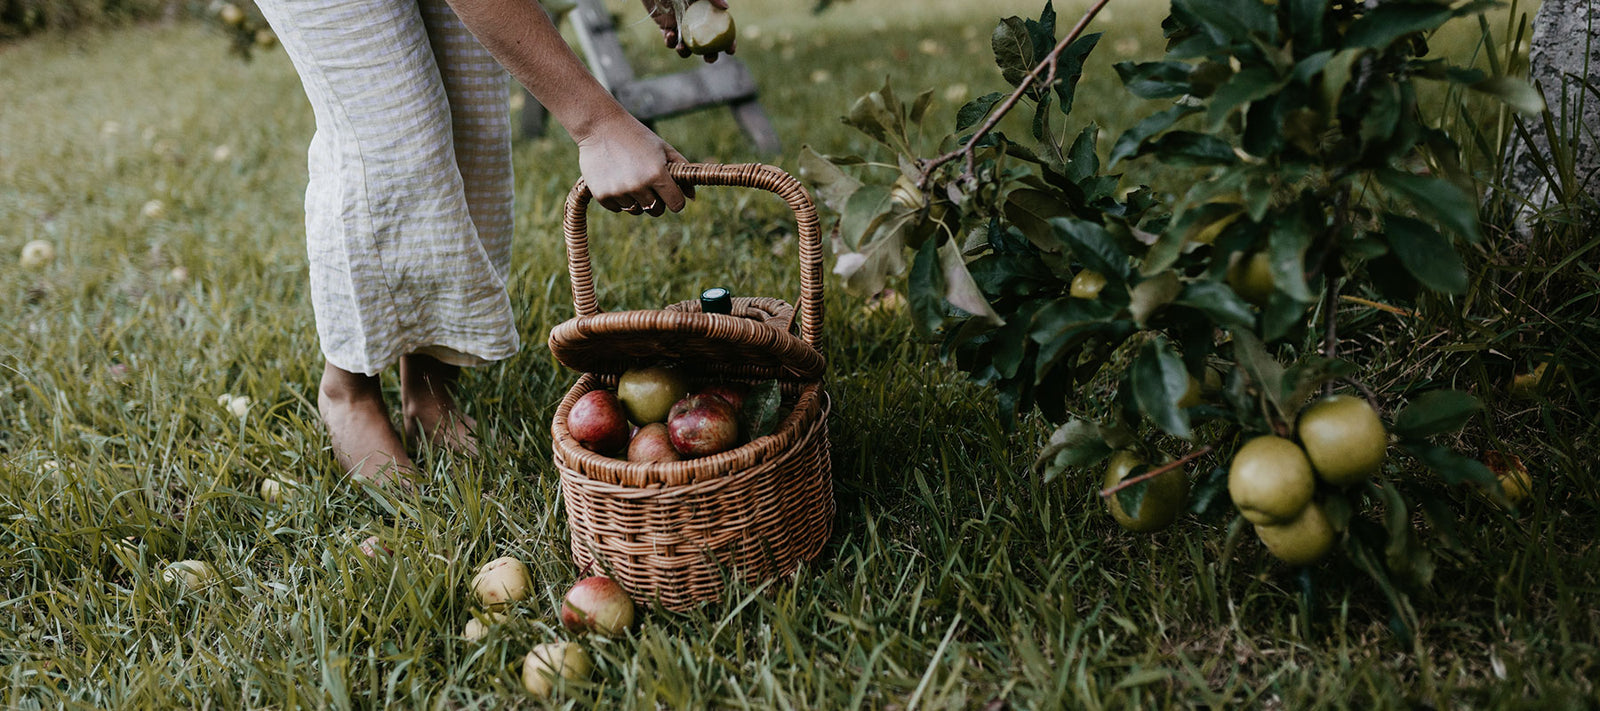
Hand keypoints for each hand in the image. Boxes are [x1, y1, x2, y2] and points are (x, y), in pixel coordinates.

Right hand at [575, 111, 691, 216]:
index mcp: (657, 174)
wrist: (599, 126)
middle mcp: (638, 186)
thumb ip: (682, 170)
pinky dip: (619, 199)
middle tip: (649, 183)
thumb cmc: (636, 136)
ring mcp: (619, 192)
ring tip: (630, 177)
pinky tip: (615, 178)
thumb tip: (692, 197)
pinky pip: (618, 208)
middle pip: (656, 211)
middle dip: (657, 201)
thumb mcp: (663, 148)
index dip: (676, 199)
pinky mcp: (602, 195)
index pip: (676, 205)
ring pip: (636, 210)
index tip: (671, 193)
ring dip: (637, 199)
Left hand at [642, 0, 733, 62]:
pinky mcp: (665, 27)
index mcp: (706, 12)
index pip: (720, 30)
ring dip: (685, 53)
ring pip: (686, 46)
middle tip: (709, 58)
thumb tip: (726, 8)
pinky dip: (670, 42)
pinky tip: (670, 35)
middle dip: (709, 55)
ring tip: (682, 48)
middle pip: (705, 44)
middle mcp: (695, 21)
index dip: (728, 42)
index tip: (730, 50)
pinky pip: (669, 40)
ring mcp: (680, 26)